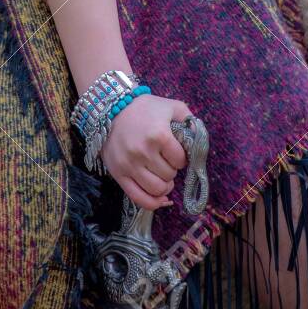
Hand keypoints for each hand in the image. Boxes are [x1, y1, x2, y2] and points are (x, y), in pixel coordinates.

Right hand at [100, 93, 191, 210]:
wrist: (109, 110)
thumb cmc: (143, 108)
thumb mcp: (169, 106)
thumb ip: (189, 119)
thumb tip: (198, 138)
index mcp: (158, 135)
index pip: (180, 160)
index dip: (182, 158)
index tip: (176, 153)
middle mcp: (143, 152)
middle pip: (169, 176)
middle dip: (172, 170)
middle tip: (166, 161)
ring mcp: (129, 165)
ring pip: (157, 189)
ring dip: (164, 185)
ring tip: (162, 175)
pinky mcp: (118, 175)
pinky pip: (139, 199)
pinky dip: (153, 203)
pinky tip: (159, 197)